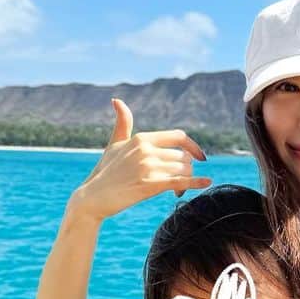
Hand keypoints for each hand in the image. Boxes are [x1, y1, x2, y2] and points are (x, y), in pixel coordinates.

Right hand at [72, 98, 212, 222]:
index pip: (178, 137)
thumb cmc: (105, 172)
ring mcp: (148, 167)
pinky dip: (197, 183)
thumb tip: (117, 100)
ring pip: (184, 170)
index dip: (193, 146)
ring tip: (177, 190)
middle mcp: (146, 150)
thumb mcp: (114, 144)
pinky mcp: (150, 185)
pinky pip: (181, 181)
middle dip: (185, 170)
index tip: (200, 156)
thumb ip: (122, 123)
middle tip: (178, 182)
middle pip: (184, 157)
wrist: (93, 198)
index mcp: (142, 138)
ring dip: (186, 180)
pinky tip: (207, 182)